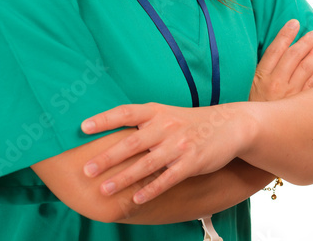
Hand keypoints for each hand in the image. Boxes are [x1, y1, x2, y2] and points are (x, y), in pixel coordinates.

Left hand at [80, 102, 247, 204]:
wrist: (230, 125)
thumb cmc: (191, 122)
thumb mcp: (168, 114)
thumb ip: (144, 122)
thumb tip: (111, 133)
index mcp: (157, 112)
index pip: (125, 112)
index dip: (104, 119)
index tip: (82, 127)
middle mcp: (165, 127)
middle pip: (131, 143)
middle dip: (107, 157)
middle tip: (86, 169)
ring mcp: (178, 145)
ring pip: (146, 164)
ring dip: (123, 178)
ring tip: (104, 189)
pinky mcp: (191, 162)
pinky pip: (167, 179)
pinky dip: (151, 190)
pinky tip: (136, 200)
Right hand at [250, 19, 312, 102]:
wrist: (255, 133)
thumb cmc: (252, 107)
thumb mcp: (251, 86)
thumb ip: (264, 69)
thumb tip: (278, 49)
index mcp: (261, 77)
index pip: (276, 49)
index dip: (286, 34)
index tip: (294, 23)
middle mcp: (275, 84)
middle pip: (293, 56)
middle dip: (305, 42)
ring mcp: (288, 95)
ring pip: (305, 69)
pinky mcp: (298, 105)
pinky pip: (311, 85)